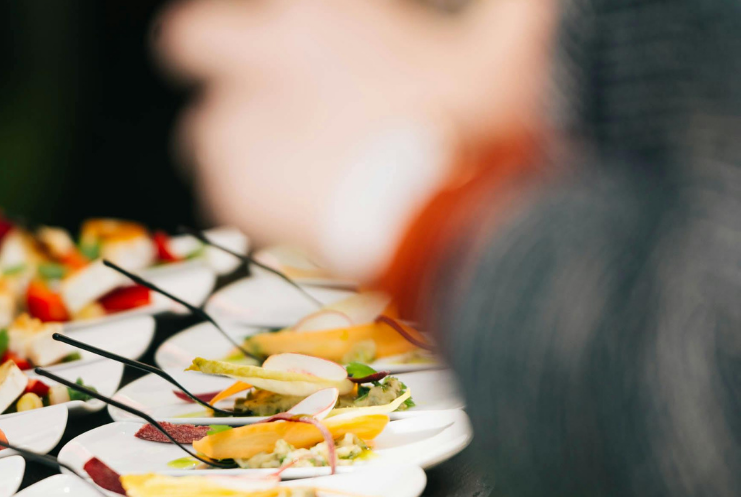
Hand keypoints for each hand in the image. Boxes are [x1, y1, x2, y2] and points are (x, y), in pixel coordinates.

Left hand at [157, 0, 553, 277]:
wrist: (441, 229)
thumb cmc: (479, 133)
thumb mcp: (512, 58)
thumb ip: (523, 12)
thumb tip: (552, 0)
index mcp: (323, 15)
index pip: (239, 9)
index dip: (258, 22)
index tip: (296, 40)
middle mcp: (264, 63)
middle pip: (189, 39)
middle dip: (209, 51)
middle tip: (238, 72)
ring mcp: (239, 131)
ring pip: (205, 124)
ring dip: (236, 135)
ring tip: (285, 159)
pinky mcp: (232, 194)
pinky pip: (221, 186)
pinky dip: (248, 194)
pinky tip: (291, 205)